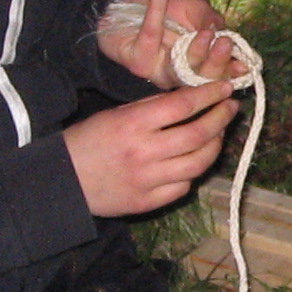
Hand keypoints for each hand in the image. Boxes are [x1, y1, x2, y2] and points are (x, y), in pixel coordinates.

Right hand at [61, 78, 237, 216]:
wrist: (62, 182)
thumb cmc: (88, 141)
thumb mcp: (114, 114)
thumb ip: (151, 109)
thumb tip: (189, 99)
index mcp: (133, 124)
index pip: (182, 106)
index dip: (209, 95)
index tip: (224, 89)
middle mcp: (144, 153)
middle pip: (198, 135)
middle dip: (220, 119)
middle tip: (229, 109)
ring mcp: (148, 181)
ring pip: (198, 164)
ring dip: (215, 146)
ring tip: (218, 134)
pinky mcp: (148, 202)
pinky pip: (183, 186)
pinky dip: (193, 172)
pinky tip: (194, 160)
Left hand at [98, 0, 239, 88]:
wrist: (121, 11)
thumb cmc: (163, 10)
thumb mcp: (192, 8)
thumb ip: (207, 19)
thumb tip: (221, 33)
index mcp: (198, 61)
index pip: (219, 71)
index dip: (232, 71)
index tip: (244, 65)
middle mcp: (181, 71)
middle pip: (203, 76)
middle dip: (216, 62)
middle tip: (224, 44)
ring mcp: (160, 69)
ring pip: (181, 66)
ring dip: (195, 49)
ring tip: (205, 33)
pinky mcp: (139, 60)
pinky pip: (150, 33)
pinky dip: (157, 8)